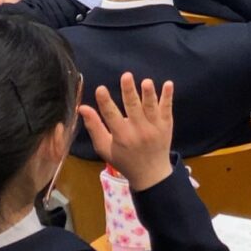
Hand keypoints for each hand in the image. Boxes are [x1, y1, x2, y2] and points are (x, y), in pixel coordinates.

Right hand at [79, 73, 174, 191]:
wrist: (151, 174)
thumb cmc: (124, 159)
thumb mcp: (105, 148)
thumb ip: (94, 127)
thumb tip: (83, 108)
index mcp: (121, 137)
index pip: (111, 116)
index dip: (105, 102)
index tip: (100, 88)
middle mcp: (138, 131)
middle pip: (133, 109)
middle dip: (129, 92)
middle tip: (126, 76)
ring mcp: (154, 128)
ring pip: (151, 108)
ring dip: (149, 94)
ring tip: (146, 82)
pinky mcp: (166, 125)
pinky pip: (167, 109)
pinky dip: (168, 97)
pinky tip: (168, 84)